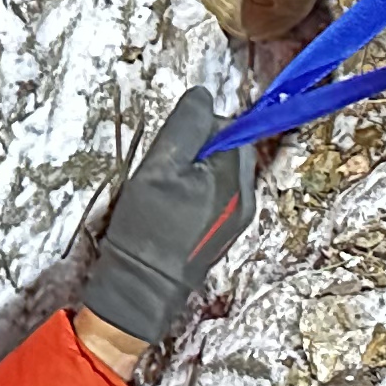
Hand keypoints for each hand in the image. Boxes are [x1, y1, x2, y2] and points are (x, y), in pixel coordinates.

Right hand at [76, 89, 255, 350]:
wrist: (141, 289)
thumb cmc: (145, 229)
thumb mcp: (158, 167)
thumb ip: (186, 126)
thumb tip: (204, 95)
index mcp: (233, 178)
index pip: (229, 127)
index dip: (197, 130)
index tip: (172, 148)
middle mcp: (245, 196)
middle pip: (229, 148)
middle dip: (198, 151)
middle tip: (166, 172)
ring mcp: (239, 216)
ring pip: (221, 172)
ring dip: (197, 172)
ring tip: (167, 194)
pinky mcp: (227, 231)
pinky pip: (218, 195)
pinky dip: (198, 193)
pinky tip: (174, 209)